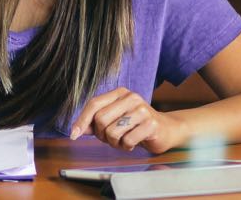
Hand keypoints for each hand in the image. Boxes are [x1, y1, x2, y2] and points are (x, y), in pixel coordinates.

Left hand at [68, 87, 189, 153]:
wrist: (166, 130)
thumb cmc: (136, 125)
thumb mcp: (114, 120)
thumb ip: (95, 122)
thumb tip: (77, 130)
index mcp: (120, 93)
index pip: (94, 104)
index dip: (82, 120)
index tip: (74, 135)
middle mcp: (131, 98)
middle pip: (101, 119)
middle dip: (101, 135)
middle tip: (111, 138)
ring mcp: (142, 110)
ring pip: (112, 132)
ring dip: (114, 143)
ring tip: (123, 141)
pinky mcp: (151, 124)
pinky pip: (127, 141)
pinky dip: (127, 147)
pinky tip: (133, 143)